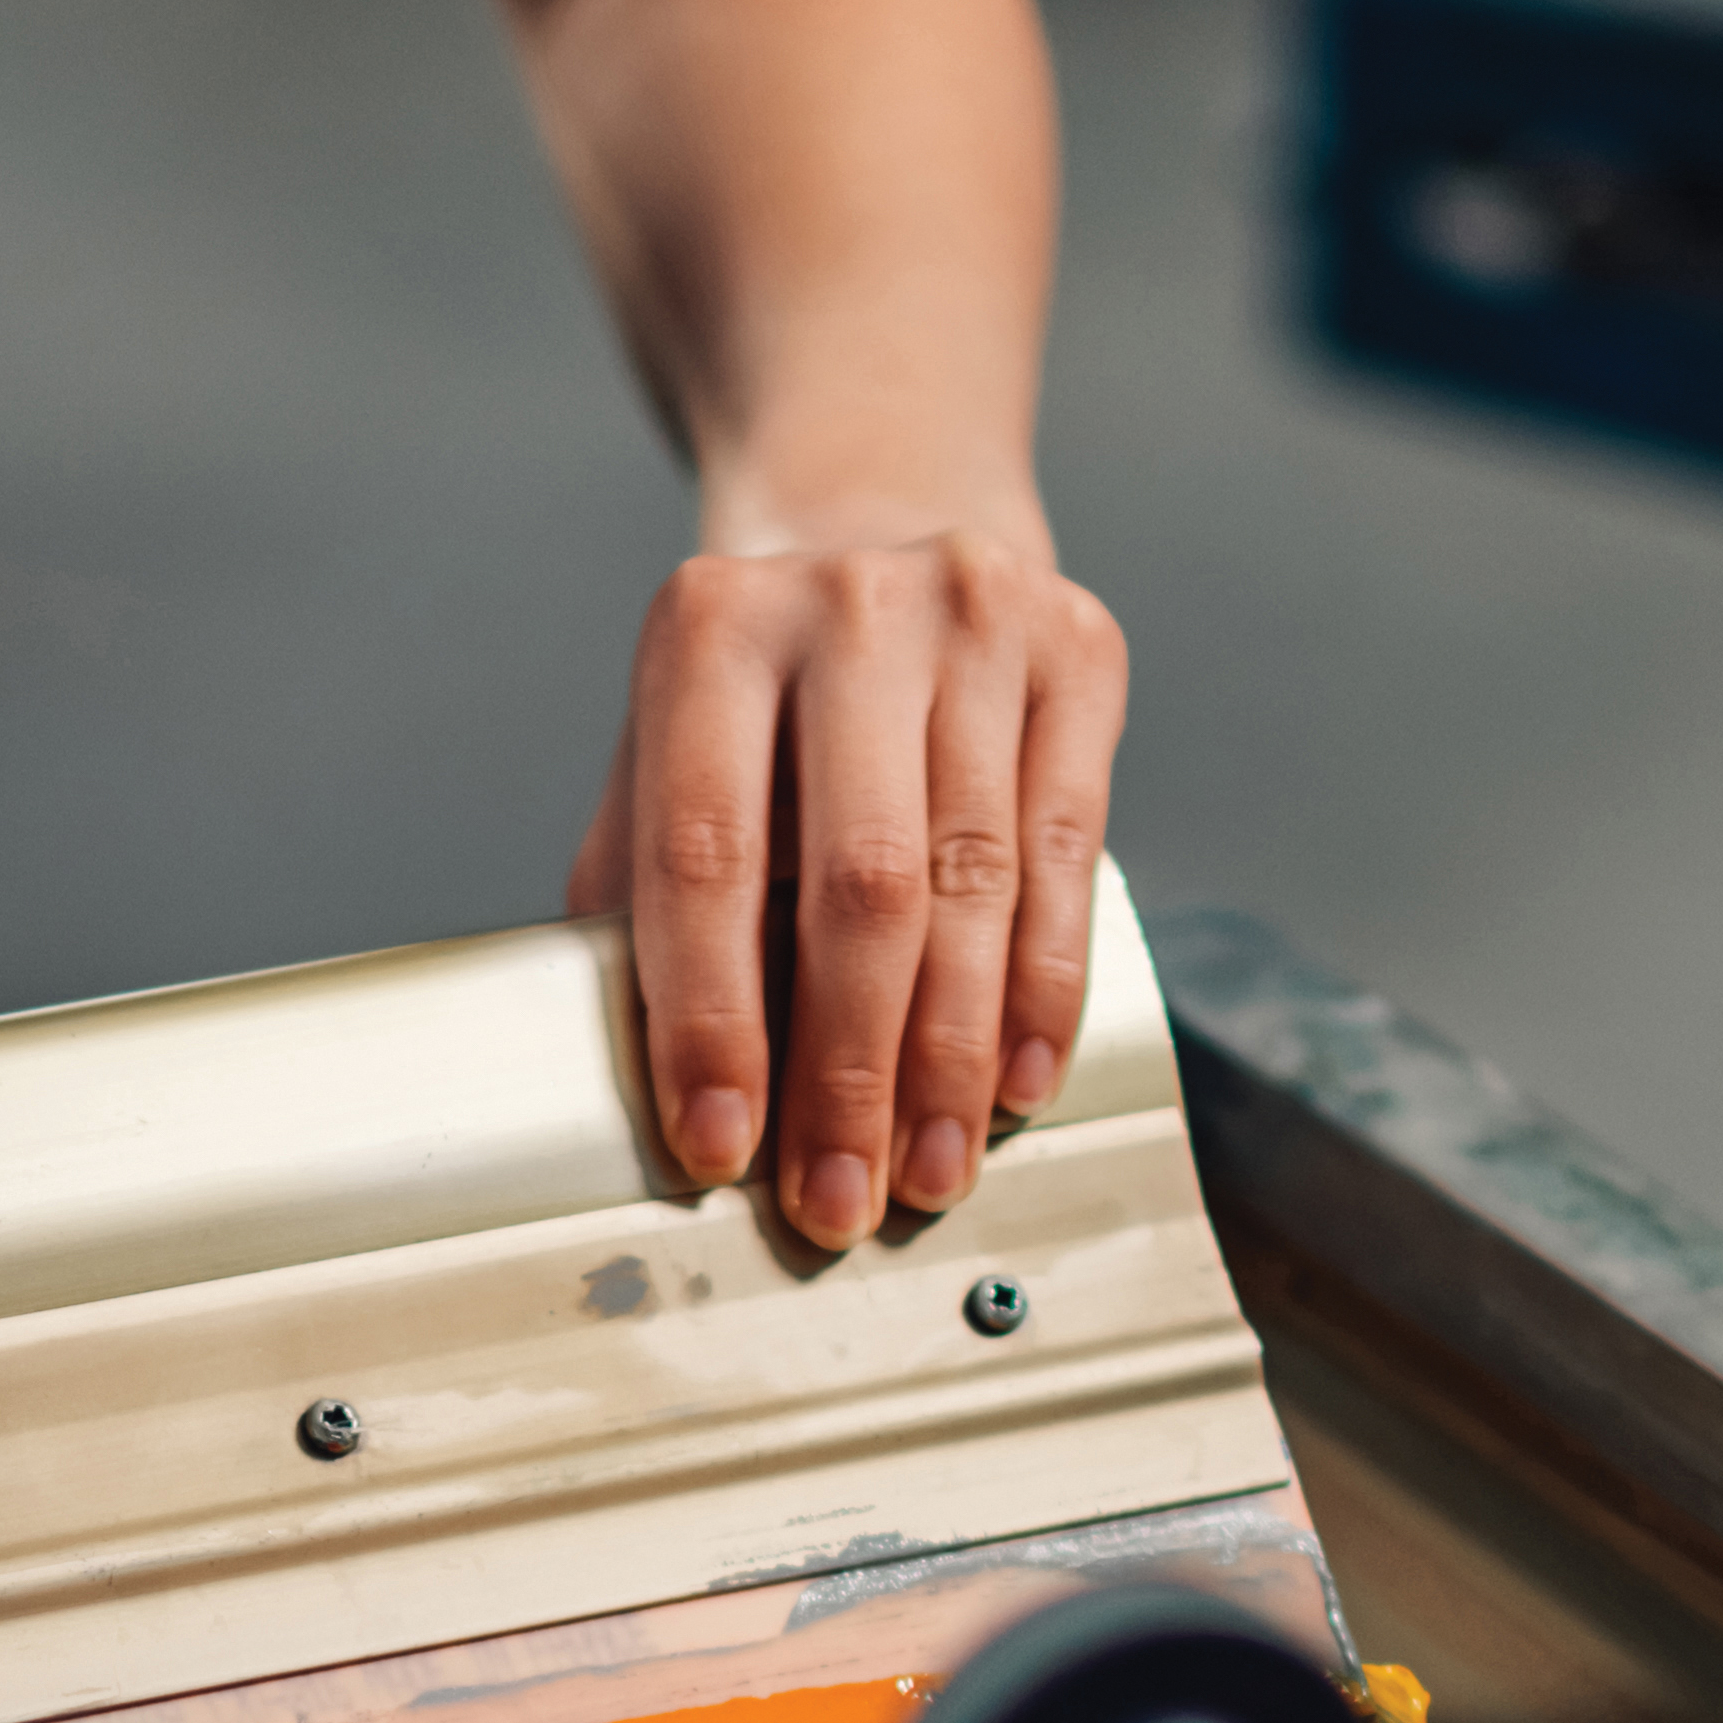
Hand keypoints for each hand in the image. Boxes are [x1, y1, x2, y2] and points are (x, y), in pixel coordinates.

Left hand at [571, 528, 1128, 1251]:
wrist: (888, 524)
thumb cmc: (757, 697)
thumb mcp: (666, 756)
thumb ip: (641, 894)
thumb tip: (648, 1085)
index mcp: (708, 629)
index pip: (704, 856)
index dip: (711, 1019)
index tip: (720, 1147)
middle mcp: (848, 604)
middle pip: (860, 882)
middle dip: (850, 1068)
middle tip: (840, 1198)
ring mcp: (979, 616)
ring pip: (977, 883)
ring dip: (952, 1057)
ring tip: (930, 1172)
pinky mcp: (1080, 650)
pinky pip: (1072, 856)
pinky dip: (1043, 990)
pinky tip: (1016, 1084)